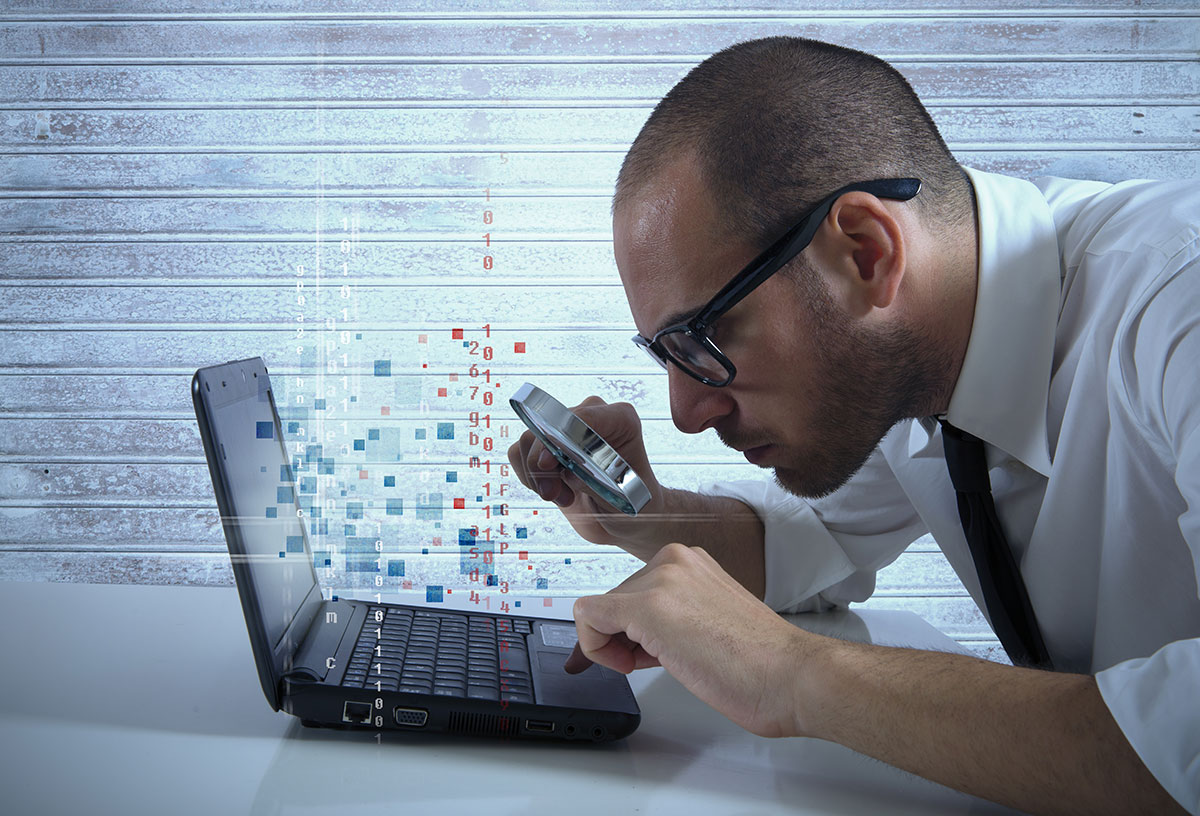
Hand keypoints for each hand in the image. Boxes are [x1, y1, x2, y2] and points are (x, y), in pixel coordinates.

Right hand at [507, 396, 665, 547]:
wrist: (626, 520)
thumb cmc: (635, 506)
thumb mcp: (623, 496)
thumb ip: (594, 479)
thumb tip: (565, 471)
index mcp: (620, 420)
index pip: (582, 416)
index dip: (559, 437)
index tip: (547, 464)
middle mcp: (592, 417)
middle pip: (548, 425)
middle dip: (542, 463)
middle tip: (552, 494)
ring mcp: (566, 429)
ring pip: (529, 439)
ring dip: (536, 475)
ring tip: (561, 496)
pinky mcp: (547, 446)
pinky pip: (519, 452)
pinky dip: (528, 477)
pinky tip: (553, 491)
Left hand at [564, 542, 805, 738]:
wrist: (790, 676)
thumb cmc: (761, 661)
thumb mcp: (708, 621)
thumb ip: (673, 616)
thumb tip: (636, 635)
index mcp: (690, 563)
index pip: (634, 591)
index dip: (631, 631)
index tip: (639, 653)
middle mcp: (674, 561)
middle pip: (615, 600)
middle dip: (625, 639)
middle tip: (657, 662)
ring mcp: (661, 579)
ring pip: (600, 610)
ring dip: (617, 646)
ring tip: (662, 662)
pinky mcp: (648, 606)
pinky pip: (588, 617)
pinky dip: (595, 648)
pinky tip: (631, 664)